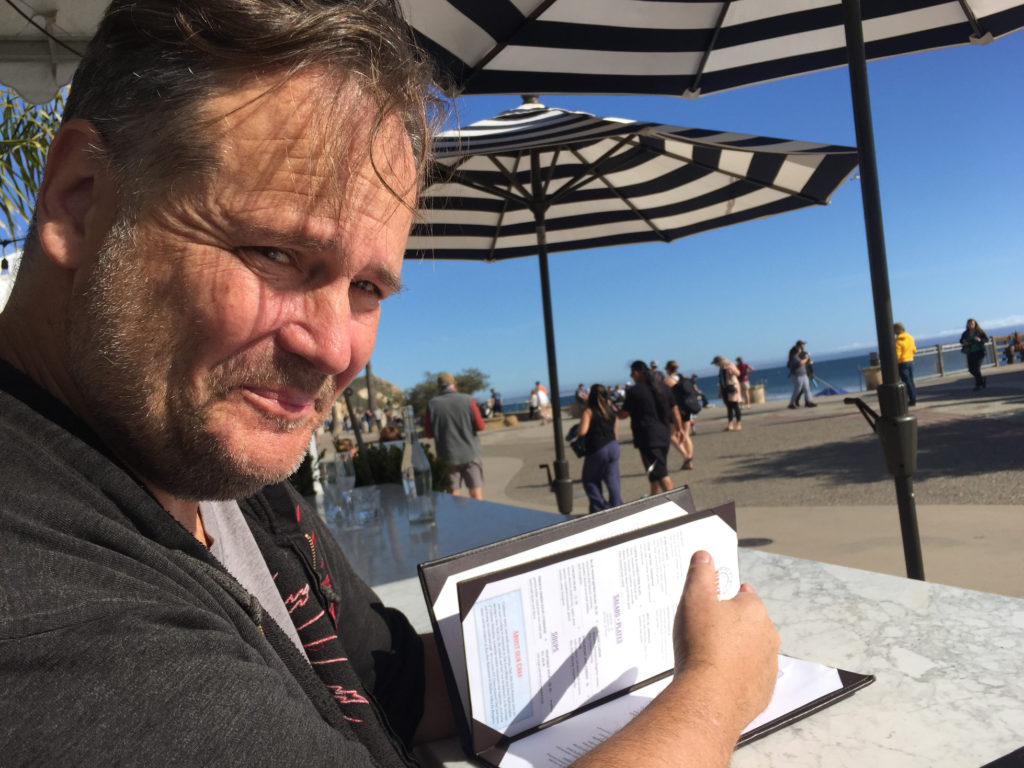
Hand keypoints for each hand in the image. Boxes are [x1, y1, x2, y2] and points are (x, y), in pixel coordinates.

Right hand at [672, 551, 778, 730]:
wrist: (709, 697)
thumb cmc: (702, 646)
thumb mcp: (694, 599)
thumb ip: (700, 574)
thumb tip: (704, 555)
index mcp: (754, 610)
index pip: (744, 595)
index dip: (727, 597)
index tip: (712, 603)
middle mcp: (767, 636)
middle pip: (750, 624)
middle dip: (732, 626)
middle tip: (706, 632)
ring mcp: (767, 665)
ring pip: (752, 651)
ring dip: (736, 651)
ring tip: (710, 657)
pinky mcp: (763, 690)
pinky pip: (751, 677)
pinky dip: (738, 676)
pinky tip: (718, 678)